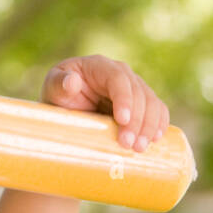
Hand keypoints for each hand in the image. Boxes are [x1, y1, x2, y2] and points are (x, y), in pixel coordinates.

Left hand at [40, 55, 168, 152]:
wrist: (66, 108)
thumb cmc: (58, 96)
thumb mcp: (53, 88)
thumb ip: (59, 84)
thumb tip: (72, 81)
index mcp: (100, 65)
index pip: (118, 79)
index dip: (124, 98)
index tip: (122, 120)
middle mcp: (121, 73)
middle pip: (138, 93)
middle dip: (137, 120)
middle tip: (129, 144)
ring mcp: (134, 87)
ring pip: (151, 103)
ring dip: (149, 126)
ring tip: (139, 147)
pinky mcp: (141, 102)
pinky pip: (157, 110)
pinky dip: (159, 123)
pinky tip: (156, 138)